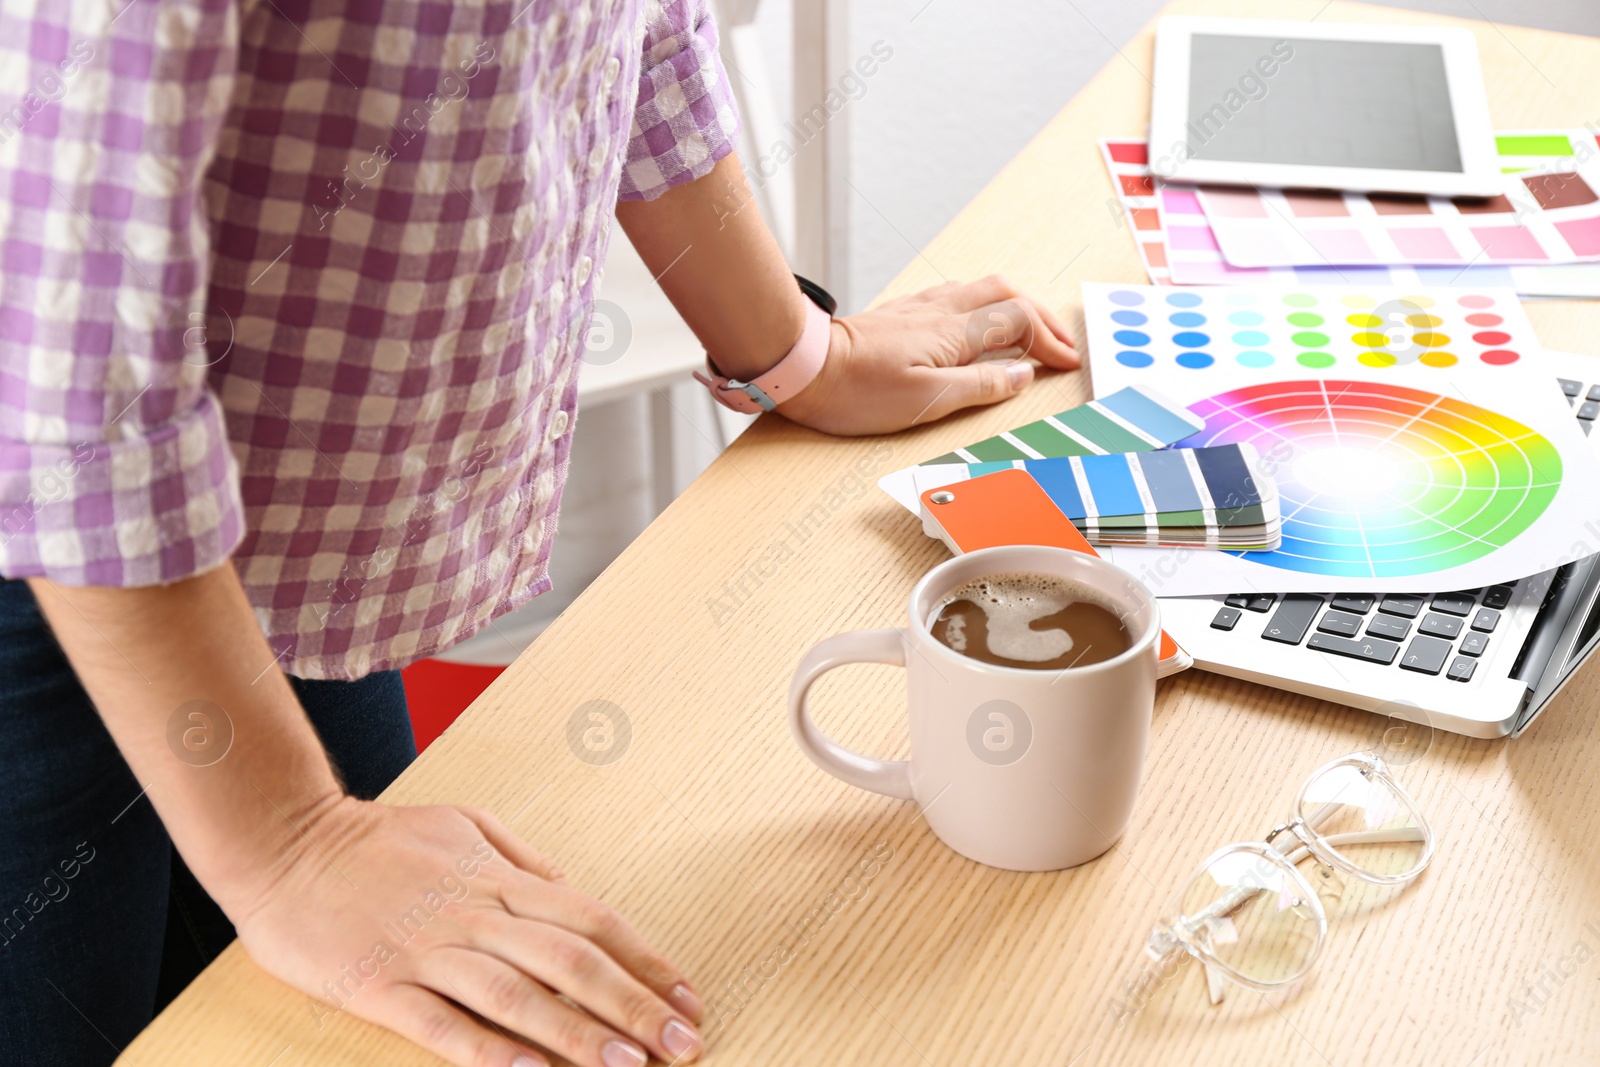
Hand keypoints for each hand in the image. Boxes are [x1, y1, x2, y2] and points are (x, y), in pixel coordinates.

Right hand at [233, 797, 703, 1066]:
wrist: (284, 842)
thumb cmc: (379, 838)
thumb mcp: (466, 826)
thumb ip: (522, 862)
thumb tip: (573, 891)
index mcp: (500, 879)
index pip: (593, 920)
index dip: (647, 960)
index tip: (688, 997)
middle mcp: (476, 914)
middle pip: (572, 961)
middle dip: (636, 1006)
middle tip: (685, 1045)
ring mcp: (428, 951)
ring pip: (519, 996)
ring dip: (579, 1034)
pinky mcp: (380, 987)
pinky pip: (443, 1025)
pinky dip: (489, 1052)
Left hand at [776, 275, 1078, 435]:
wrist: (802, 367)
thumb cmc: (856, 391)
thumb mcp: (927, 400)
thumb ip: (980, 386)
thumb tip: (1022, 375)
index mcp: (954, 332)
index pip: (1019, 321)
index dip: (1049, 340)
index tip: (1066, 362)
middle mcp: (940, 311)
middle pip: (1006, 294)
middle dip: (1040, 316)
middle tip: (1059, 344)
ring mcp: (918, 309)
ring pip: (980, 290)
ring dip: (1013, 307)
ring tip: (1028, 332)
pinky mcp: (899, 314)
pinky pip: (955, 297)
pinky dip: (982, 307)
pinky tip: (975, 324)